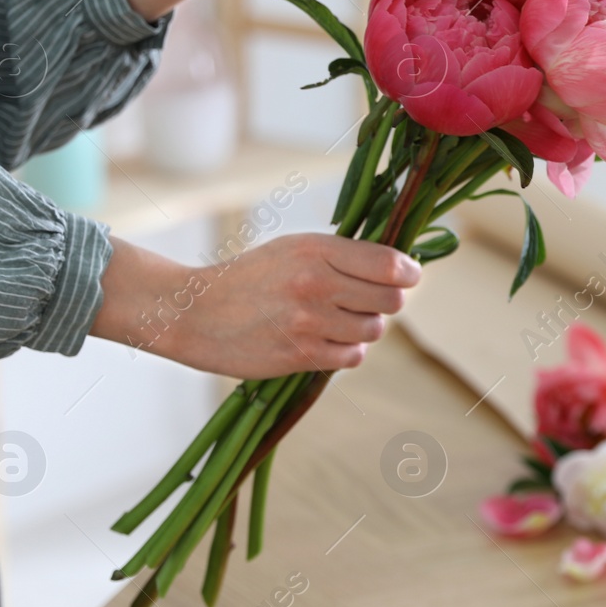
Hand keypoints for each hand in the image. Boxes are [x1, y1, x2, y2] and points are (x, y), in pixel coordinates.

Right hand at [91, 235, 420, 377]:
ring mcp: (308, 321)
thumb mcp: (293, 249)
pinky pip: (352, 357)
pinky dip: (347, 351)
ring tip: (339, 321)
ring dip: (364, 329)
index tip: (409, 277)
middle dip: (386, 302)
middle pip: (391, 300)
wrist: (195, 313)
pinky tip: (327, 341)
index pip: (390, 264)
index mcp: (316, 249)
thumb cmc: (250, 278)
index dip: (409, 273)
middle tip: (367, 301)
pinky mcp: (300, 354)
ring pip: (373, 330)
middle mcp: (316, 283)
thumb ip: (342, 256)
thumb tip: (400, 268)